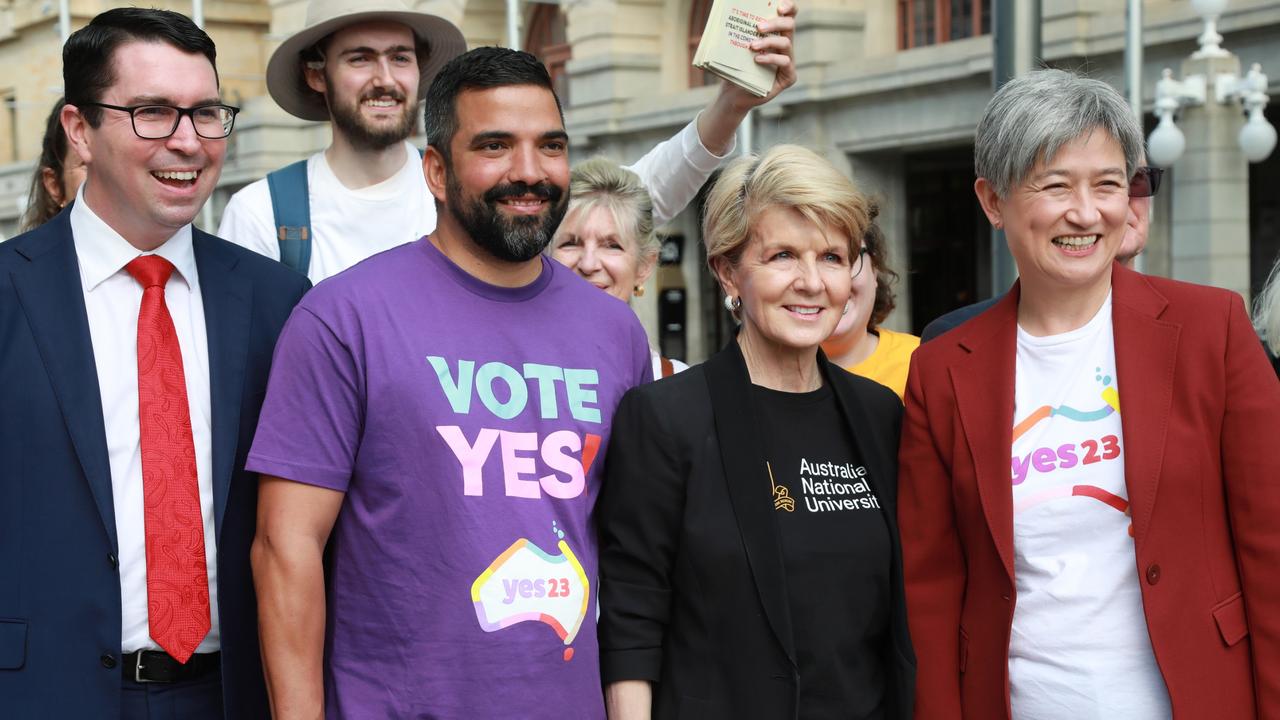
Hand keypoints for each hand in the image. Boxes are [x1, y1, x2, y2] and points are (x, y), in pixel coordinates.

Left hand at [697, 0, 797, 154]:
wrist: (733, 94)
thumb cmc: (735, 67)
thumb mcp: (735, 47)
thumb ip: (738, 30)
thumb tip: (728, 13)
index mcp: (776, 35)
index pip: (788, 16)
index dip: (789, 7)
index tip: (780, 6)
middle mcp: (785, 47)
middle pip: (789, 26)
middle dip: (775, 23)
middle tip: (758, 27)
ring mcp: (788, 62)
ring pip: (786, 44)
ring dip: (768, 42)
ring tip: (752, 46)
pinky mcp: (788, 77)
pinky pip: (784, 62)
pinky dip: (770, 59)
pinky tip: (757, 60)